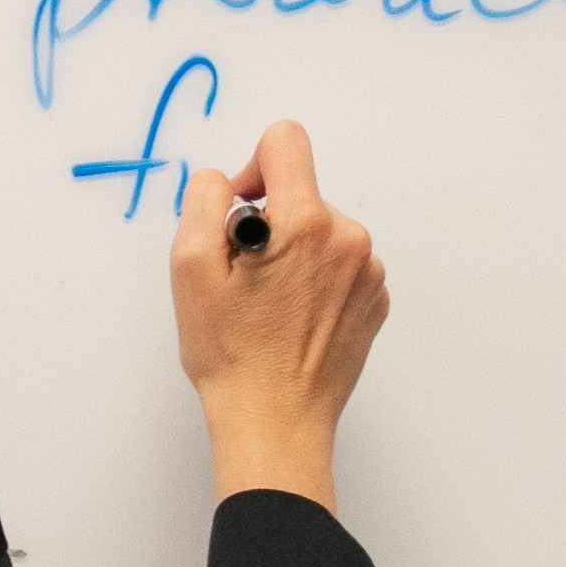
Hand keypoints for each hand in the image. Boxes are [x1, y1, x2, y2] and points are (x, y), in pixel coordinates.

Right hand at [171, 123, 387, 510]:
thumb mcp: (190, 270)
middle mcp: (349, 237)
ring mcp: (369, 271)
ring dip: (293, 256)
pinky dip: (314, 283)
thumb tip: (223, 181)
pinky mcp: (375, 299)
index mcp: (305, 222)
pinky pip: (341, 266)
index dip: (251, 167)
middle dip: (269, 225)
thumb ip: (203, 202)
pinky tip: (292, 321)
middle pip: (301, 194)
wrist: (276, 425)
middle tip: (245, 282)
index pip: (285, 142)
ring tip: (270, 307)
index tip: (240, 211)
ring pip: (322, 233)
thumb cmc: (233, 358)